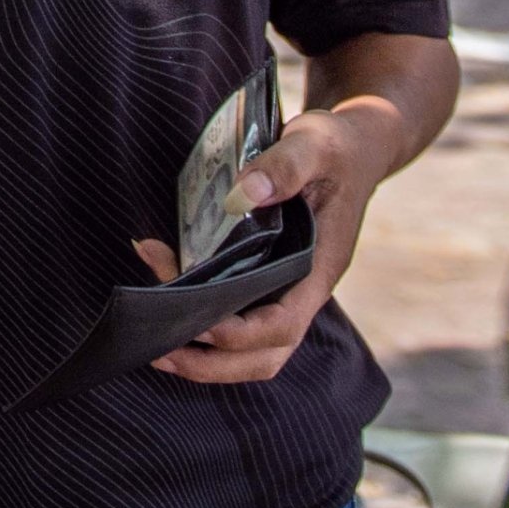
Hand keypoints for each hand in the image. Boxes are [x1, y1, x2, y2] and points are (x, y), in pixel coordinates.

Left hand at [134, 103, 395, 385]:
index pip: (284, 325)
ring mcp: (286, 289)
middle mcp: (304, 289)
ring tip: (154, 345)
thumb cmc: (337, 148)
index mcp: (320, 268)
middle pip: (264, 354)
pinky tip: (167, 299)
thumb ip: (286, 165)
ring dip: (205, 357)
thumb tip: (244, 194)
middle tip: (158, 350)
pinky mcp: (267, 279)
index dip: (242, 334)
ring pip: (251, 349)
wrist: (354, 147)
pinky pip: (239, 319)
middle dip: (212, 363)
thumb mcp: (317, 143)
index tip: (200, 321)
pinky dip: (204, 322)